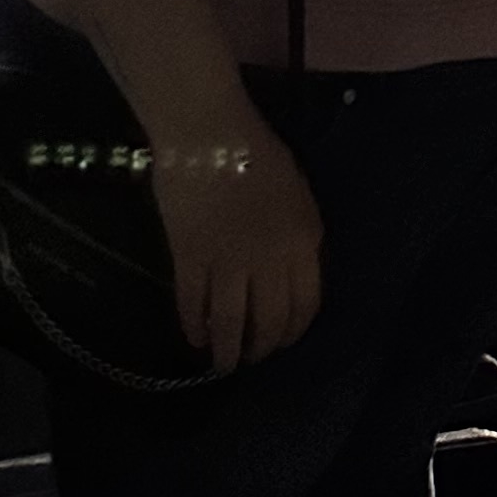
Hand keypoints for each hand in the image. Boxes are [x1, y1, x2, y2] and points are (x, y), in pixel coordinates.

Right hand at [154, 116, 322, 371]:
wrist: (209, 133)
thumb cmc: (257, 153)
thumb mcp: (298, 195)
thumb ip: (300, 237)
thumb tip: (294, 273)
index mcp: (303, 241)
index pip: (306, 304)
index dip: (293, 331)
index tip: (282, 340)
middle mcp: (270, 260)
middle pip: (269, 320)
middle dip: (262, 347)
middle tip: (252, 358)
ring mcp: (228, 261)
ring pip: (230, 322)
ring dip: (228, 351)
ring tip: (222, 364)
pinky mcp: (190, 257)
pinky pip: (193, 304)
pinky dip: (193, 326)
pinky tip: (195, 337)